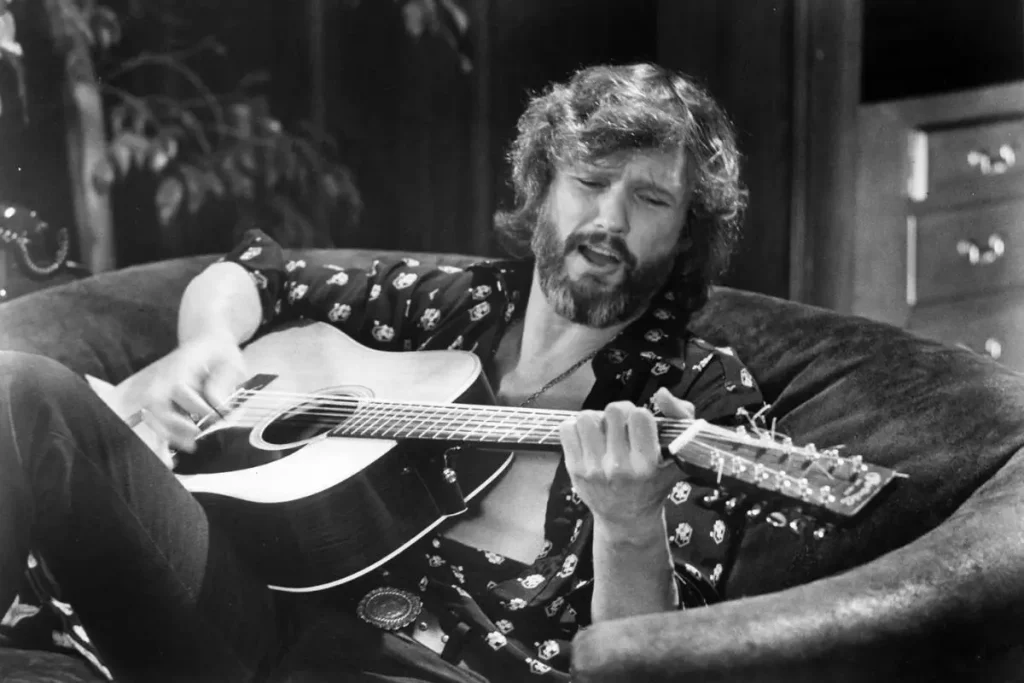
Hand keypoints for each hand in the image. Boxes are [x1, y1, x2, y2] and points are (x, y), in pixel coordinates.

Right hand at [134, 331, 246, 452]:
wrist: (206, 342)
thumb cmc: (220, 353)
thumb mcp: (230, 361)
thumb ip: (223, 380)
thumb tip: (218, 404)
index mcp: (181, 365)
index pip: (178, 387)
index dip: (194, 405)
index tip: (214, 416)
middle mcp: (163, 378)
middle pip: (154, 403)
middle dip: (170, 426)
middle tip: (193, 442)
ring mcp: (158, 390)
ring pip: (150, 416)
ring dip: (163, 437)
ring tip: (181, 455)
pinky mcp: (160, 402)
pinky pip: (154, 423)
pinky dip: (159, 441)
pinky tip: (168, 462)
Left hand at [560, 388, 694, 537]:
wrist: (627, 518)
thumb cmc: (655, 483)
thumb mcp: (677, 456)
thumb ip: (680, 418)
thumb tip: (661, 393)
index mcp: (646, 464)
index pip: (640, 415)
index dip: (641, 415)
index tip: (641, 427)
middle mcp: (618, 468)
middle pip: (613, 411)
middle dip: (619, 414)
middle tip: (622, 427)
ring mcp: (593, 469)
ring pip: (587, 417)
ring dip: (597, 420)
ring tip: (604, 432)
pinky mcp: (574, 469)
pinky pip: (567, 429)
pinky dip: (577, 428)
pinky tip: (589, 439)